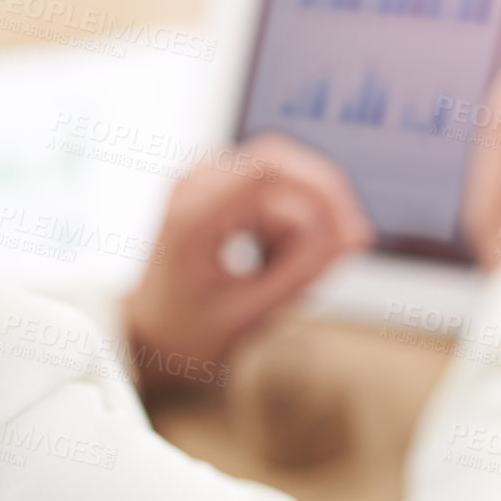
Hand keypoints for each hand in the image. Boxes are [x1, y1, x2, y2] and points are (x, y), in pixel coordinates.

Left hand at [122, 132, 371, 397]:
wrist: (148, 332)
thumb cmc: (183, 330)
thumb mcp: (248, 313)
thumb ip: (299, 274)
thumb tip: (348, 240)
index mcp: (193, 212)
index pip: (270, 167)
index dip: (323, 191)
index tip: (352, 235)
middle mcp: (197, 183)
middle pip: (285, 168)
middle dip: (323, 210)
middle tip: (344, 257)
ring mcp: (207, 182)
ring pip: (286, 185)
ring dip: (301, 230)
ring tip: (281, 281)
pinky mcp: (220, 189)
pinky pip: (275, 195)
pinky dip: (288, 230)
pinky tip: (272, 266)